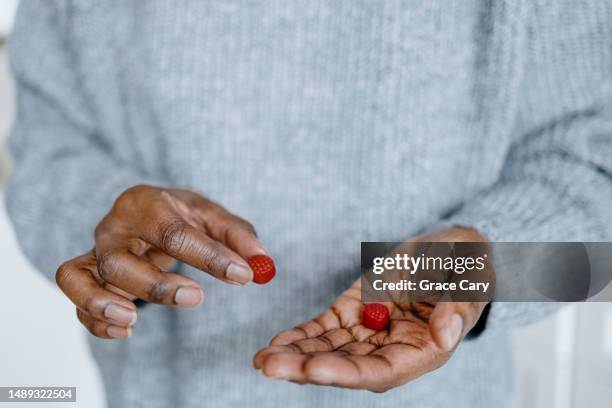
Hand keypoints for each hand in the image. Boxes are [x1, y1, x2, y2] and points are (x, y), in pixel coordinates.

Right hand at [55, 185, 266, 338]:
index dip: (208, 257)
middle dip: (155, 285)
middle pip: (117, 260)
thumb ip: (237, 236)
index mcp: (145, 204)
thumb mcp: (211, 215)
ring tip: (134, 321)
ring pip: (79, 278)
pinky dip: (94, 321)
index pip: (172, 232)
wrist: (144, 211)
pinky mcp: (86, 277)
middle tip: (197, 297)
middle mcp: (113, 228)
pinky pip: (76, 301)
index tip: (242, 276)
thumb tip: (261, 263)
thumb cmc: (180, 214)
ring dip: (102, 304)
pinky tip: (126, 331)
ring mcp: (94, 253)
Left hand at [253, 227, 487, 391]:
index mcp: (422, 350)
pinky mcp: (352, 311)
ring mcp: (368, 330)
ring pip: (327, 349)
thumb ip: (457, 308)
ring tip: (262, 359)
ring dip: (294, 355)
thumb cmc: (466, 267)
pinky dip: (299, 335)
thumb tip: (445, 337)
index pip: (381, 371)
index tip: (314, 369)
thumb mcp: (470, 281)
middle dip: (306, 367)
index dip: (347, 372)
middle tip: (269, 366)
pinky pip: (323, 328)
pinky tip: (275, 344)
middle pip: (345, 365)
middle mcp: (390, 348)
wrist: (449, 251)